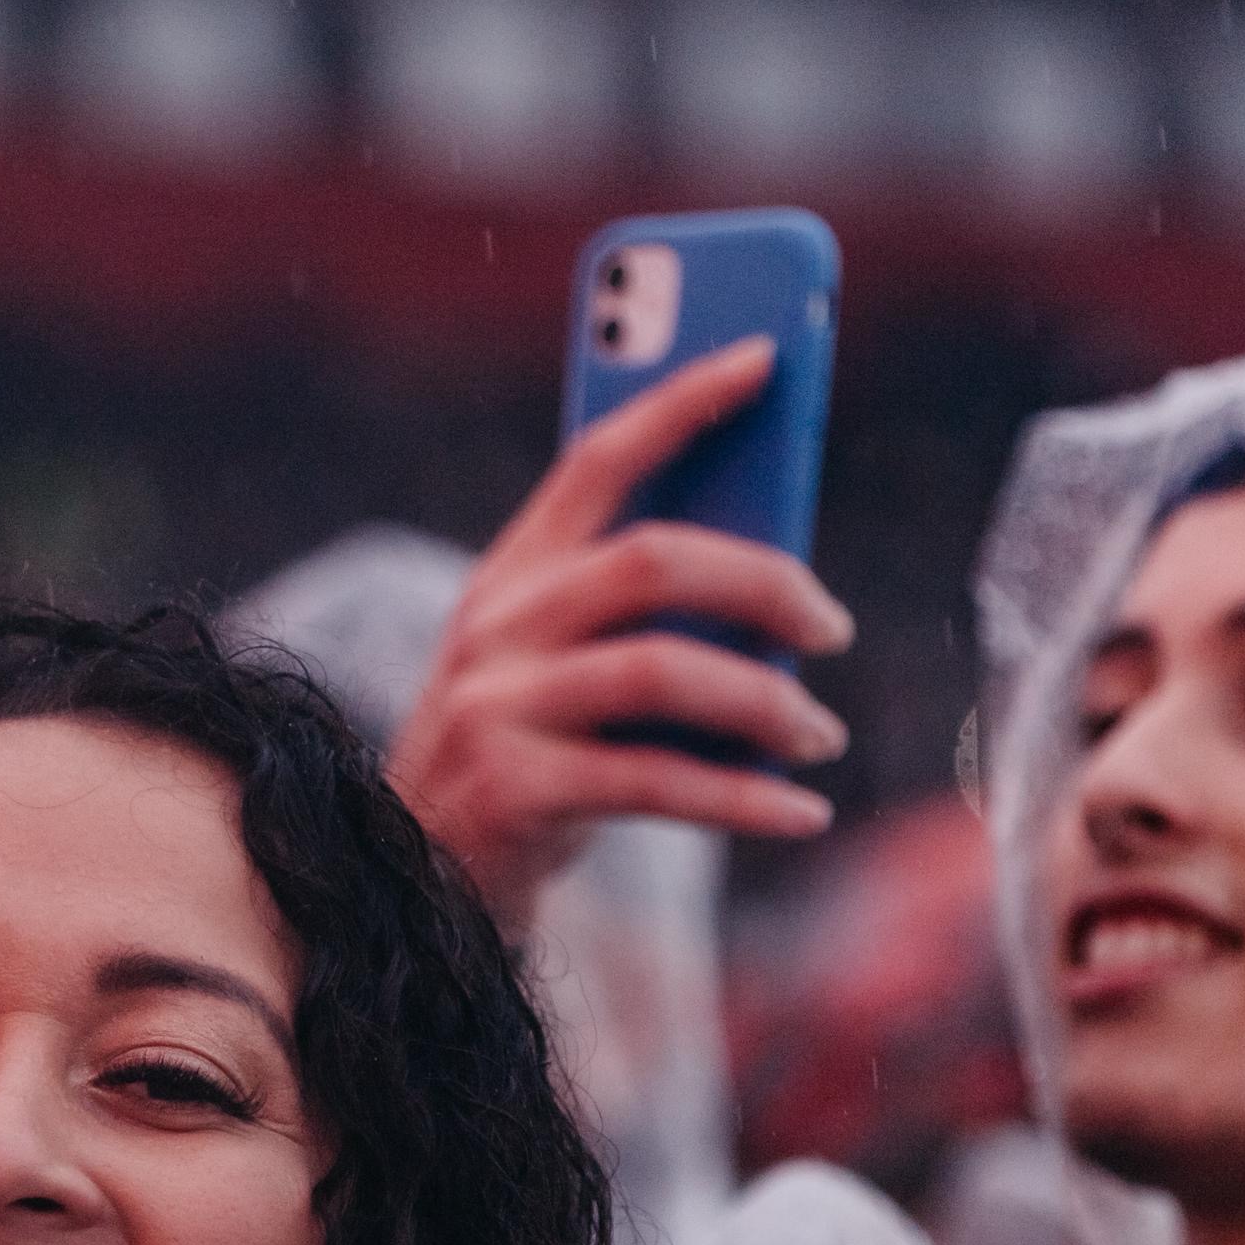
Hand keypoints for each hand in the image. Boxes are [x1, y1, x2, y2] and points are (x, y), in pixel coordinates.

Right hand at [386, 336, 856, 929]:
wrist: (414, 888)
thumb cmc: (525, 766)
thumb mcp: (559, 670)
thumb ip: (634, 618)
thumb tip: (782, 591)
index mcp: (509, 576)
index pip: (596, 459)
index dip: (681, 399)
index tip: (766, 356)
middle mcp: (494, 628)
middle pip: (649, 561)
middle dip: (764, 582)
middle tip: (830, 626)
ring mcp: (495, 708)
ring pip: (659, 671)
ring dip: (765, 703)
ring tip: (818, 735)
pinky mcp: (511, 792)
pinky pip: (655, 783)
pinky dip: (745, 798)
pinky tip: (800, 810)